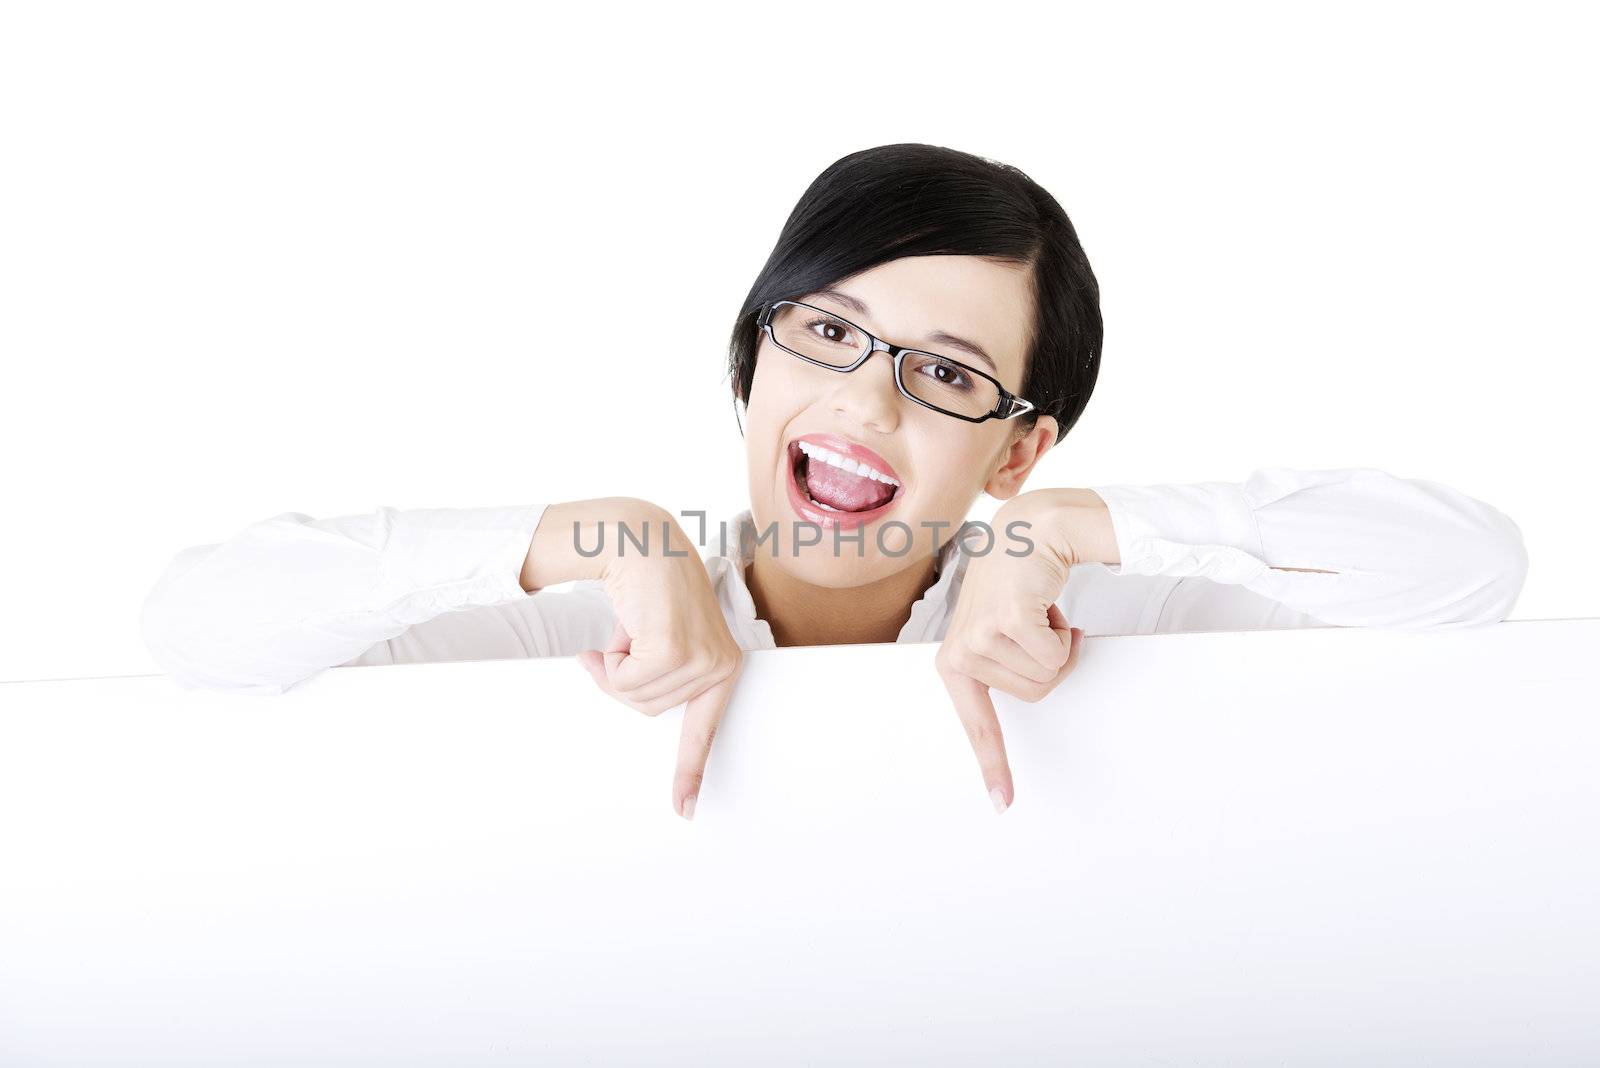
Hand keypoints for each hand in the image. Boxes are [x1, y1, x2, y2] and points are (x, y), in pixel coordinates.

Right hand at [571, 505, 742, 820]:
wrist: (641, 539)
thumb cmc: (647, 587)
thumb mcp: (660, 637)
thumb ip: (659, 672)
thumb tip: (630, 691)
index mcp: (723, 665)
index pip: (706, 727)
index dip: (690, 770)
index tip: (686, 810)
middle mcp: (722, 665)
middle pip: (651, 709)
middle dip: (623, 680)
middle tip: (620, 642)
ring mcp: (702, 659)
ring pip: (635, 696)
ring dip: (615, 665)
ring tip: (627, 627)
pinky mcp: (677, 650)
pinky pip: (625, 680)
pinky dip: (610, 657)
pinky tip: (622, 625)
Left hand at [934, 495, 1088, 813]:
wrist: (1030, 530)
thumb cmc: (1019, 582)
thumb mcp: (999, 628)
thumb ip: (1002, 662)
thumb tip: (1031, 686)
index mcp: (956, 662)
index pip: (977, 723)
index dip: (993, 764)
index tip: (1002, 803)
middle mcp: (959, 653)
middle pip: (1033, 694)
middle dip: (1049, 661)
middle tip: (1038, 624)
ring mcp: (979, 638)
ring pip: (1047, 676)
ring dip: (1057, 642)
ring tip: (1038, 610)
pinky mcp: (1003, 623)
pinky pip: (1055, 656)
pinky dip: (1063, 631)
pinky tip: (1045, 602)